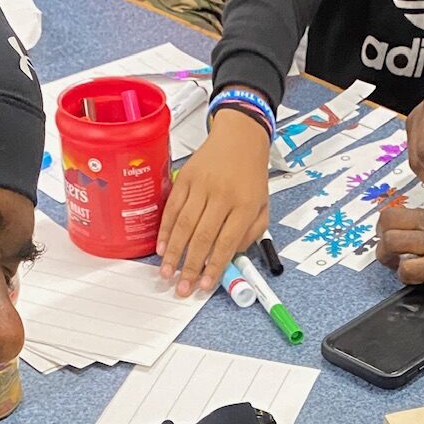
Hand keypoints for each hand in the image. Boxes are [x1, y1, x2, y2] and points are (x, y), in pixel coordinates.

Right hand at [158, 111, 270, 296]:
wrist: (240, 137)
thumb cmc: (250, 175)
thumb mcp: (262, 207)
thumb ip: (249, 235)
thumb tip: (228, 259)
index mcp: (244, 205)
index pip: (226, 243)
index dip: (214, 267)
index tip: (205, 285)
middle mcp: (222, 195)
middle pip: (202, 237)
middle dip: (190, 266)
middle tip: (182, 287)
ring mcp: (201, 185)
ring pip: (183, 224)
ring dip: (173, 252)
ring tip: (167, 273)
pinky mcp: (184, 178)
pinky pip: (172, 208)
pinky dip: (164, 230)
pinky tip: (161, 247)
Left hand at [377, 177, 423, 287]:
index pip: (417, 206)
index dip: (416, 219)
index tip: (419, 229)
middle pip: (389, 220)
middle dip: (384, 233)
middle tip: (389, 244)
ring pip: (390, 243)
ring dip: (387, 254)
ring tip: (394, 262)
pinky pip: (408, 271)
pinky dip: (405, 275)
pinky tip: (415, 276)